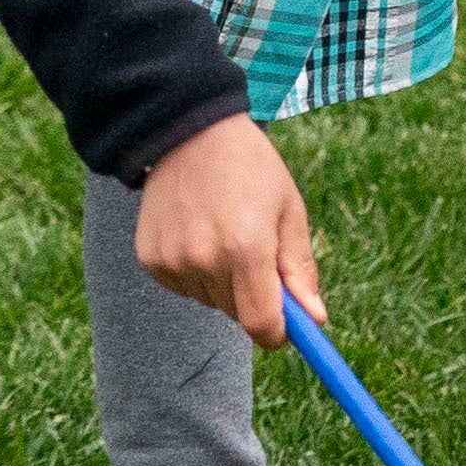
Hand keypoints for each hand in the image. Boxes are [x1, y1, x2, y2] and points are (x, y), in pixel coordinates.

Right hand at [132, 113, 326, 346]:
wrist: (189, 133)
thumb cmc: (251, 169)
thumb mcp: (289, 210)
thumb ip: (300, 269)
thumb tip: (315, 319)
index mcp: (246, 247)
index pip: (261, 325)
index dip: (278, 332)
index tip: (287, 326)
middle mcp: (205, 259)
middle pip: (237, 314)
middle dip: (254, 297)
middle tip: (255, 251)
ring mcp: (172, 260)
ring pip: (210, 300)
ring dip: (223, 282)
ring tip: (223, 232)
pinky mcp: (150, 259)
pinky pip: (184, 287)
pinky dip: (196, 271)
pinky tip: (197, 232)